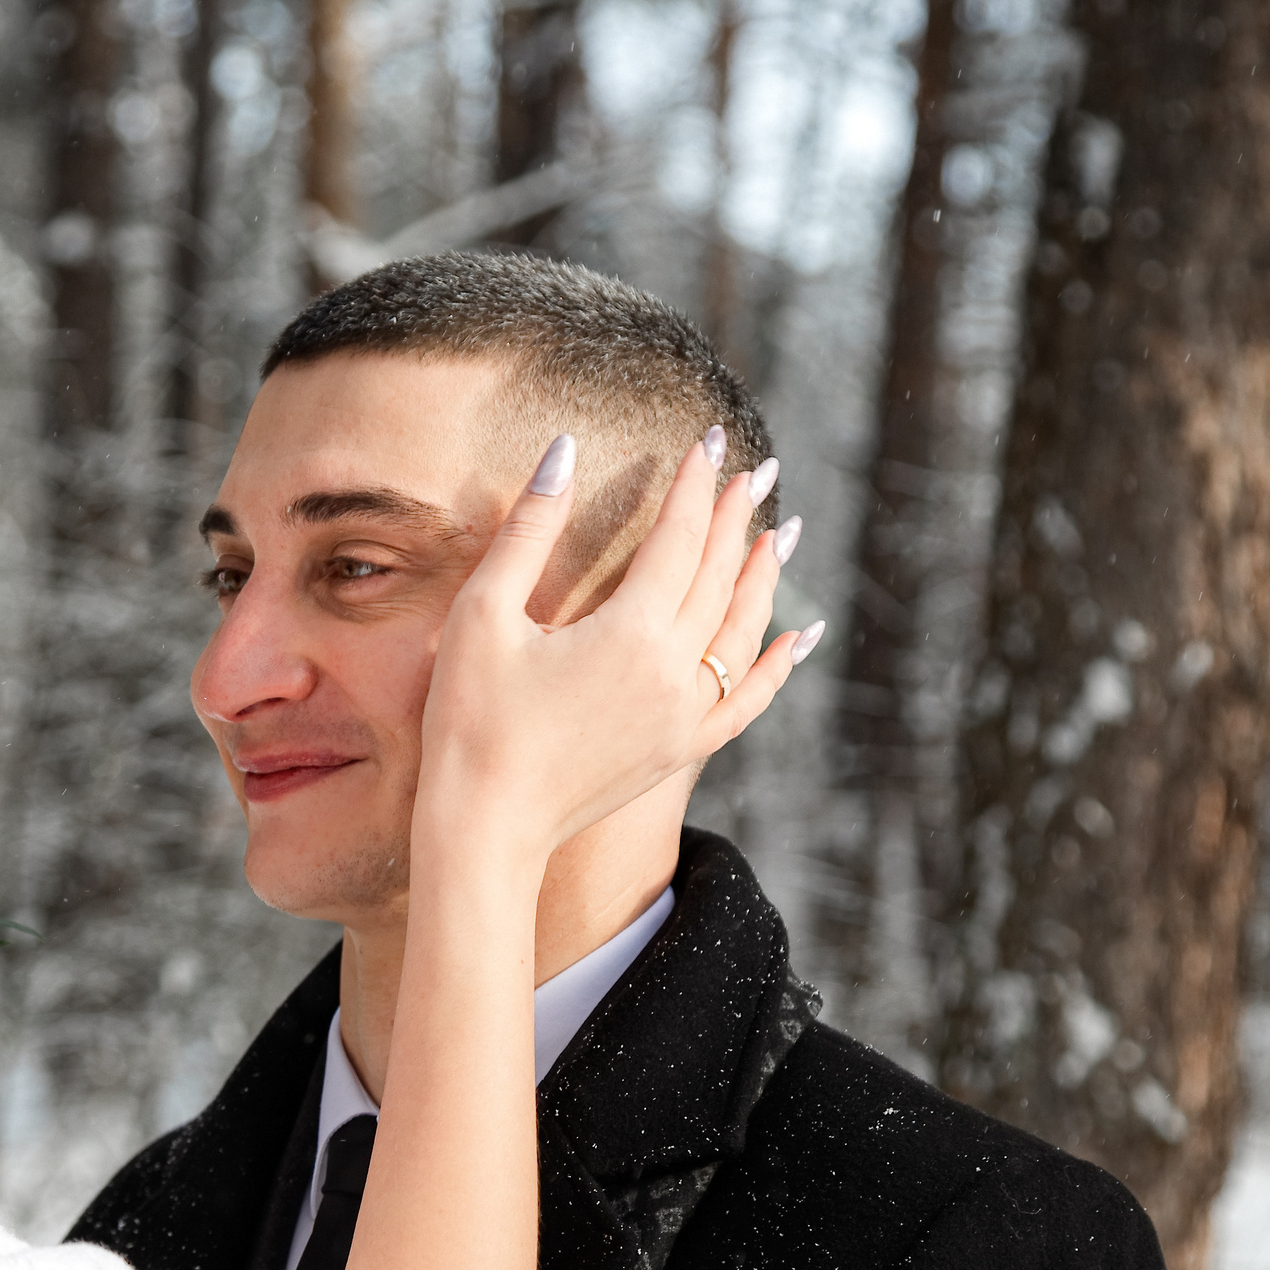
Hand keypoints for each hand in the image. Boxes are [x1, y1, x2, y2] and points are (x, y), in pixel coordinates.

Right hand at [415, 429, 823, 868]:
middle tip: (756, 470)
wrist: (486, 826)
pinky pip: (749, 700)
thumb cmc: (471, 720)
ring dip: (763, 577)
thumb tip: (562, 452)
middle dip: (735, 518)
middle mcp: (674, 673)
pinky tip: (798, 638)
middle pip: (718, 576)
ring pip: (743, 632)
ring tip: (778, 534)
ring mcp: (685, 717)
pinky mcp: (681, 751)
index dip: (692, 487)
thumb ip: (529, 530)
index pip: (678, 538)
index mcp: (630, 633)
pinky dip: (777, 665)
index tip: (707, 442)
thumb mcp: (484, 615)